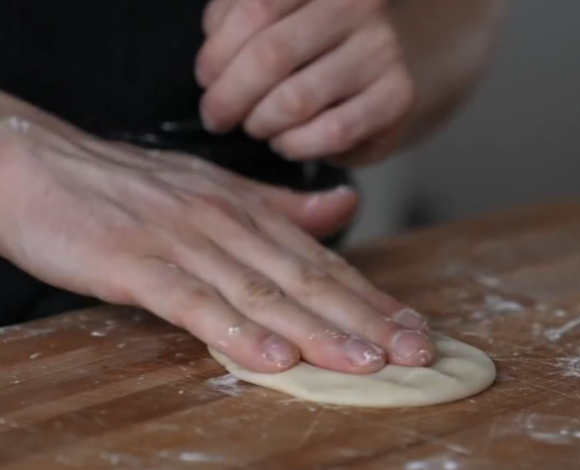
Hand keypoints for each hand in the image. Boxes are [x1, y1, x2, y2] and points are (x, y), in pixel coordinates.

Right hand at [0, 110, 433, 373]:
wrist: (45, 166)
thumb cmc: (132, 187)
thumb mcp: (217, 191)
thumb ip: (282, 207)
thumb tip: (343, 209)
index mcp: (250, 212)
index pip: (324, 264)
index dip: (373, 299)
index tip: (415, 329)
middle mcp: (228, 225)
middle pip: (308, 282)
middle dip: (367, 321)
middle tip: (416, 353)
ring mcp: (184, 243)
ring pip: (263, 294)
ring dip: (318, 331)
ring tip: (366, 363)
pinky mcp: (137, 264)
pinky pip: (194, 302)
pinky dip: (235, 332)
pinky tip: (273, 359)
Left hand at [197, 0, 413, 165]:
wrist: (371, 80)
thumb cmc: (310, 50)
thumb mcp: (270, 21)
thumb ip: (235, 22)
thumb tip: (213, 61)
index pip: (255, 9)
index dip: (218, 51)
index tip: (206, 78)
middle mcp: (358, 4)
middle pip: (272, 55)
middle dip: (230, 95)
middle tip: (216, 117)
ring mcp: (382, 50)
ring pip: (297, 99)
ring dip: (261, 122)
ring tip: (255, 126)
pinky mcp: (398, 96)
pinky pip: (333, 131)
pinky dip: (296, 145)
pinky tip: (285, 142)